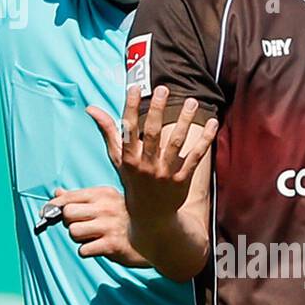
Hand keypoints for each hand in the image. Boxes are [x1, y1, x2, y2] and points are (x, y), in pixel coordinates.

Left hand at [51, 186, 150, 267]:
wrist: (156, 236)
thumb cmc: (126, 217)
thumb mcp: (106, 201)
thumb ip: (80, 197)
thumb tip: (57, 193)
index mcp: (102, 193)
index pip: (68, 197)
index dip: (54, 207)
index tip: (47, 213)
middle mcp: (105, 207)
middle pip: (67, 214)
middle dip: (70, 222)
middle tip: (82, 226)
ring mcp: (109, 226)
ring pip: (73, 232)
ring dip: (79, 238)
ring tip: (93, 237)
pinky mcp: (112, 245)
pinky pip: (84, 250)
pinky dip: (87, 251)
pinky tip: (99, 247)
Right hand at [88, 85, 217, 224]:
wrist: (150, 216)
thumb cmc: (132, 181)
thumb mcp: (118, 158)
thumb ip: (108, 131)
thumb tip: (91, 108)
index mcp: (129, 158)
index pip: (128, 129)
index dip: (130, 108)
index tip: (134, 88)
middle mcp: (146, 165)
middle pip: (153, 134)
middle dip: (158, 111)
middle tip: (163, 89)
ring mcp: (165, 173)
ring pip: (176, 143)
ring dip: (185, 121)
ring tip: (191, 101)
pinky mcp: (182, 179)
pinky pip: (195, 156)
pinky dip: (205, 140)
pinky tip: (212, 122)